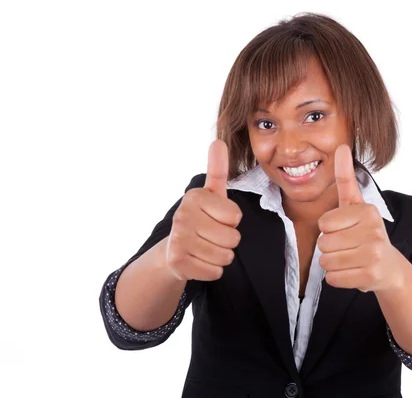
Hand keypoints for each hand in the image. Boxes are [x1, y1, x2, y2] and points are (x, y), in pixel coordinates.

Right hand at [165, 140, 242, 280]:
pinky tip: (199, 260)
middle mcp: (183, 215)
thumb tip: (218, 141)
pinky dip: (212, 270)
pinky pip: (215, 272)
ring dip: (221, 256)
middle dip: (228, 241)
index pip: (236, 216)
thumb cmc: (201, 218)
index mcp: (195, 196)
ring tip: (206, 247)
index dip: (232, 221)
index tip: (217, 218)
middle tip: (211, 235)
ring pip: (225, 256)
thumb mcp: (211, 194)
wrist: (174, 248)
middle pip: (232, 238)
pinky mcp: (177, 262)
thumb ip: (217, 170)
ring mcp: (178, 239)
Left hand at [317, 145, 401, 291]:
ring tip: (350, 258)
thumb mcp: (356, 204)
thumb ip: (346, 177)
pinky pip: (332, 279)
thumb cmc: (366, 233)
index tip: (346, 229)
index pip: (323, 223)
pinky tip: (353, 271)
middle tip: (348, 246)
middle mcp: (373, 231)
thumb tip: (341, 146)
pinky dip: (337, 278)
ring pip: (326, 262)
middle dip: (329, 248)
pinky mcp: (370, 276)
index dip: (328, 229)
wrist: (389, 267)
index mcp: (367, 211)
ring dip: (332, 263)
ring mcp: (373, 254)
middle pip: (323, 243)